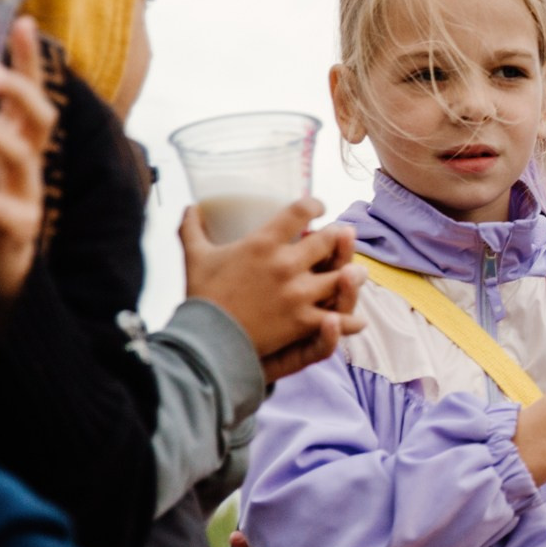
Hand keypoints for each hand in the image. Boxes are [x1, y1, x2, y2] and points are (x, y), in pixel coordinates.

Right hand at [180, 200, 364, 379]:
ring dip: (352, 274)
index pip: (300, 211)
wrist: (204, 341)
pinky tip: (356, 319)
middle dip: (338, 237)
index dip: (314, 205)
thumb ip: (192, 229)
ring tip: (356, 273)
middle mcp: (286, 264)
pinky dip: (349, 321)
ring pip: (341, 277)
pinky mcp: (303, 322)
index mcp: (263, 243)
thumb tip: (188, 207)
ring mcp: (298, 294)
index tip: (319, 207)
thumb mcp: (195, 257)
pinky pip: (338, 319)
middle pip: (328, 240)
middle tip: (341, 237)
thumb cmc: (201, 297)